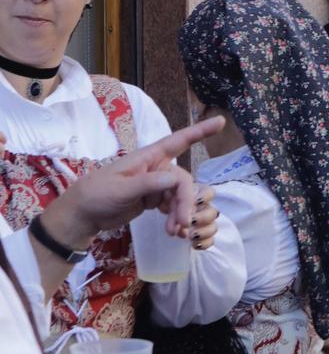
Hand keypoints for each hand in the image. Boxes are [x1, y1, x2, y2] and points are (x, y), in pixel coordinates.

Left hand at [43, 117, 224, 248]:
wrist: (83, 214)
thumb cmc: (97, 193)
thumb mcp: (121, 188)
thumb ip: (148, 183)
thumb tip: (175, 179)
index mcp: (148, 158)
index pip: (178, 141)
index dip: (200, 131)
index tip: (221, 121)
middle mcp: (156, 168)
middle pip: (183, 181)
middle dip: (186, 202)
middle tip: (183, 224)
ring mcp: (156, 185)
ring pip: (181, 196)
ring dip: (182, 214)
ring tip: (175, 232)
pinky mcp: (154, 200)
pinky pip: (174, 207)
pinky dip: (176, 218)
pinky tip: (173, 231)